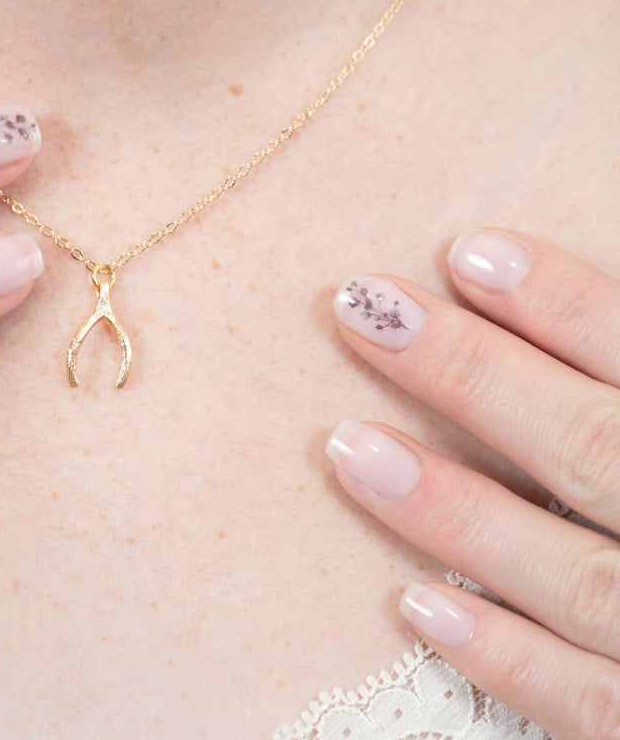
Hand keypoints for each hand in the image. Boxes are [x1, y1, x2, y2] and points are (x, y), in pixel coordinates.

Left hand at [325, 228, 619, 737]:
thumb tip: (585, 300)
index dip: (568, 306)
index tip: (468, 250)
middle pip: (596, 450)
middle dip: (475, 378)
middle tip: (363, 310)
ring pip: (578, 581)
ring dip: (457, 514)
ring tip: (350, 446)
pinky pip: (595, 709)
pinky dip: (508, 661)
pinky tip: (415, 606)